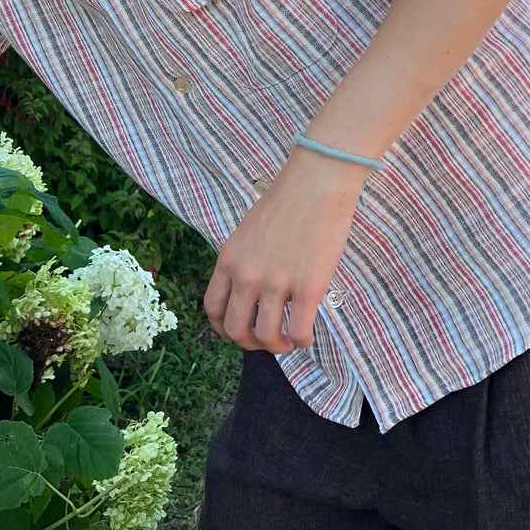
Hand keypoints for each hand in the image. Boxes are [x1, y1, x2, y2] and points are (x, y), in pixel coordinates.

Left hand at [203, 155, 363, 353]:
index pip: (213, 309)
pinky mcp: (308, 289)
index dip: (224, 329)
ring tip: (289, 341)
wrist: (316, 183)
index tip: (238, 332)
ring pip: (267, 337)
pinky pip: (300, 332)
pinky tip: (307, 336)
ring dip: (277, 347)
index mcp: (229, 260)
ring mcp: (276, 284)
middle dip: (250, 344)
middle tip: (267, 340)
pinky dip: (303, 341)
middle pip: (237, 330)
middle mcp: (247, 276)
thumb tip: (252, 292)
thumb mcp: (248, 231)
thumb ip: (244, 261)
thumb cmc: (287, 201)